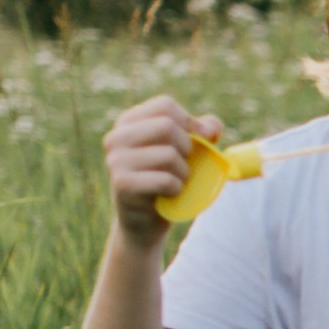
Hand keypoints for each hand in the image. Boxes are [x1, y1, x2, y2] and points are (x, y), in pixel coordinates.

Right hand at [103, 95, 220, 243]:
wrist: (145, 222)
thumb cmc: (167, 180)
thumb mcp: (186, 152)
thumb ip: (202, 132)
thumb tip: (212, 129)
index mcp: (129, 122)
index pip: (165, 106)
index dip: (190, 122)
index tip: (200, 139)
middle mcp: (117, 137)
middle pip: (167, 125)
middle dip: (188, 147)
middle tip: (185, 164)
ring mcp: (116, 160)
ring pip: (169, 154)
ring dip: (184, 172)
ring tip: (177, 181)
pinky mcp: (122, 184)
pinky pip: (165, 180)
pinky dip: (177, 188)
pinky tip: (170, 194)